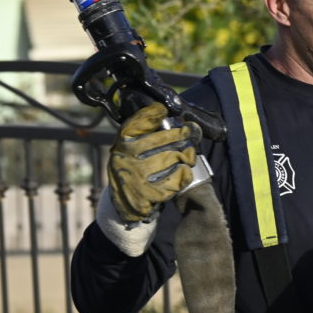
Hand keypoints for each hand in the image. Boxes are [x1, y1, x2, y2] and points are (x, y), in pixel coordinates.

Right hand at [107, 103, 199, 222]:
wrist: (123, 203)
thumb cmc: (134, 167)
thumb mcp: (130, 147)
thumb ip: (143, 132)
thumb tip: (163, 110)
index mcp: (121, 144)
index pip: (137, 122)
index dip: (152, 113)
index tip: (163, 110)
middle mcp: (124, 158)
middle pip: (161, 139)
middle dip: (181, 134)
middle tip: (190, 133)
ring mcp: (134, 178)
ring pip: (172, 158)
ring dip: (186, 156)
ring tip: (189, 156)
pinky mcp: (145, 196)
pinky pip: (175, 180)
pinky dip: (184, 175)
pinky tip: (184, 172)